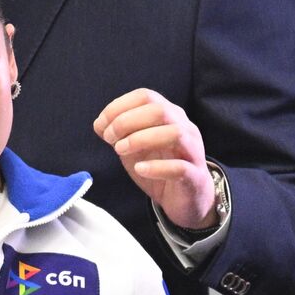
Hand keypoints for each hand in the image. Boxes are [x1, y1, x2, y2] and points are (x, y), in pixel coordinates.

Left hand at [93, 89, 216, 229]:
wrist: (187, 198)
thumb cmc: (161, 167)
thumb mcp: (136, 148)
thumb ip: (120, 134)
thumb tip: (99, 124)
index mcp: (170, 115)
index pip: (146, 96)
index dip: (119, 106)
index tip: (101, 125)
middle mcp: (185, 128)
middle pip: (159, 110)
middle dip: (127, 121)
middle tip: (109, 138)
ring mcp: (192, 151)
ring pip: (174, 133)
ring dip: (141, 139)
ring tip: (120, 150)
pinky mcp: (194, 176)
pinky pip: (180, 167)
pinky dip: (156, 167)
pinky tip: (139, 169)